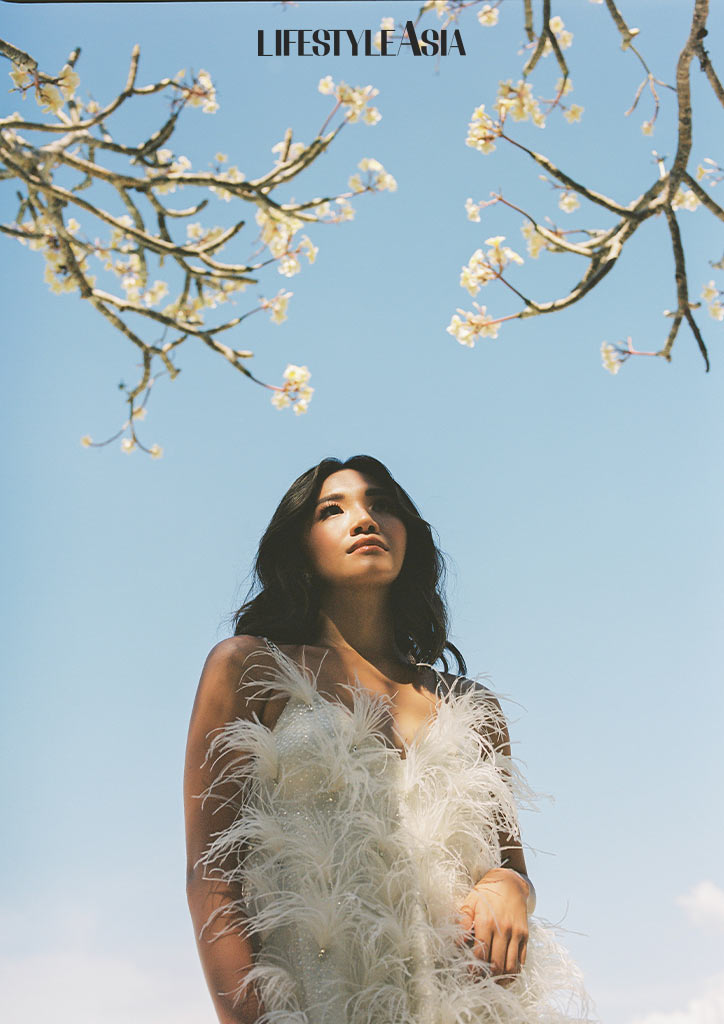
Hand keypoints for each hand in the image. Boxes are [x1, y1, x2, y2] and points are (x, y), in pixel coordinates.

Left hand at [457, 867, 529, 982]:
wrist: (510, 883)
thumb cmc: (486, 894)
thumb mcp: (470, 902)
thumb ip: (462, 922)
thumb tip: (458, 943)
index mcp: (486, 922)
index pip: (480, 954)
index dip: (474, 970)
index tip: (468, 977)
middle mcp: (503, 929)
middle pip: (496, 964)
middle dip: (486, 978)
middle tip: (478, 983)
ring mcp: (516, 933)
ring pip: (511, 966)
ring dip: (501, 979)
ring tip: (492, 983)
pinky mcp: (525, 936)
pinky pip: (522, 961)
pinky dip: (514, 972)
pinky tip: (505, 976)